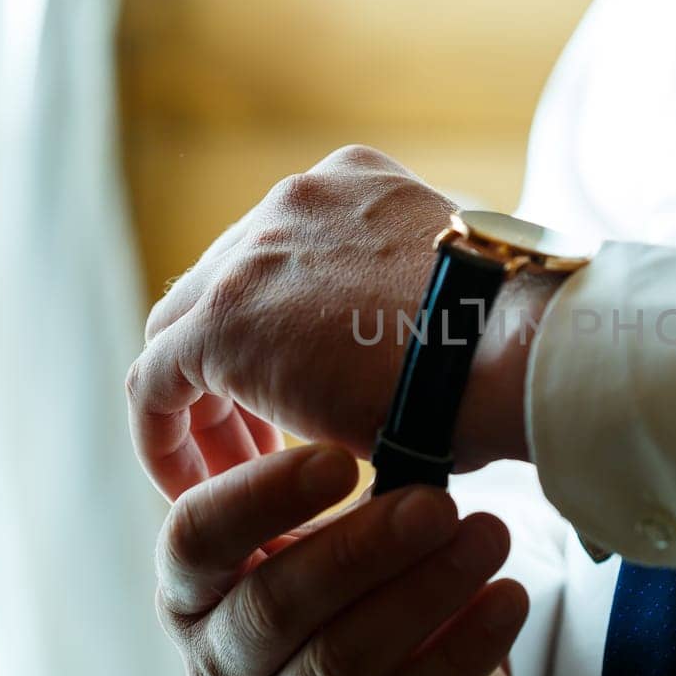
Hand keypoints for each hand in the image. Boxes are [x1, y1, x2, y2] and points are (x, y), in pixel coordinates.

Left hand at [126, 145, 549, 501]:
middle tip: (263, 441)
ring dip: (203, 406)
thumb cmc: (518, 345)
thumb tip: (423, 372)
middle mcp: (296, 200)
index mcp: (355, 185)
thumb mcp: (459, 298)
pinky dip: (167, 439)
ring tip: (232, 474)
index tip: (305, 394)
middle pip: (225, 284)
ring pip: (182, 331)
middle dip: (234, 365)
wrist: (518, 347)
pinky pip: (156, 384)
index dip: (282, 330)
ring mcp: (253, 251)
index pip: (284, 256)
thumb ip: (417, 308)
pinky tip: (195, 490)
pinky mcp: (223, 322)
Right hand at [157, 442, 528, 675]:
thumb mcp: (324, 526)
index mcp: (195, 595)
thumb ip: (317, 475)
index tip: (342, 457)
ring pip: (343, 661)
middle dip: (364, 548)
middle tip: (439, 502)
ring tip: (491, 536)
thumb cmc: (360, 582)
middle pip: (276, 606)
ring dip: (425, 591)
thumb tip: (368, 382)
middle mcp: (219, 669)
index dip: (261, 498)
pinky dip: (463, 649)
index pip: (195, 541)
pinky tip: (510, 598)